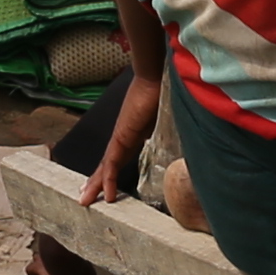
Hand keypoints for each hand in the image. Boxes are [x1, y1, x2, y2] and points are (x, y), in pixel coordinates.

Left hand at [80, 57, 161, 200]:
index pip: (120, 156)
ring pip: (106, 165)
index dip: (112, 171)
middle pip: (108, 163)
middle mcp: (124, 135)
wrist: (157, 75)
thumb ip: (173, 131)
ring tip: (86, 200)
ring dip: (97, 184)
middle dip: (98, 181)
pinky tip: (106, 193)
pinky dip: (109, 178)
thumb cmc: (165, 90)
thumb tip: (189, 140)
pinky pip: (113, 162)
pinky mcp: (122, 135)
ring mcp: (121, 135)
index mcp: (134, 131)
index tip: (107, 184)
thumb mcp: (170, 118)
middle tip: (86, 197)